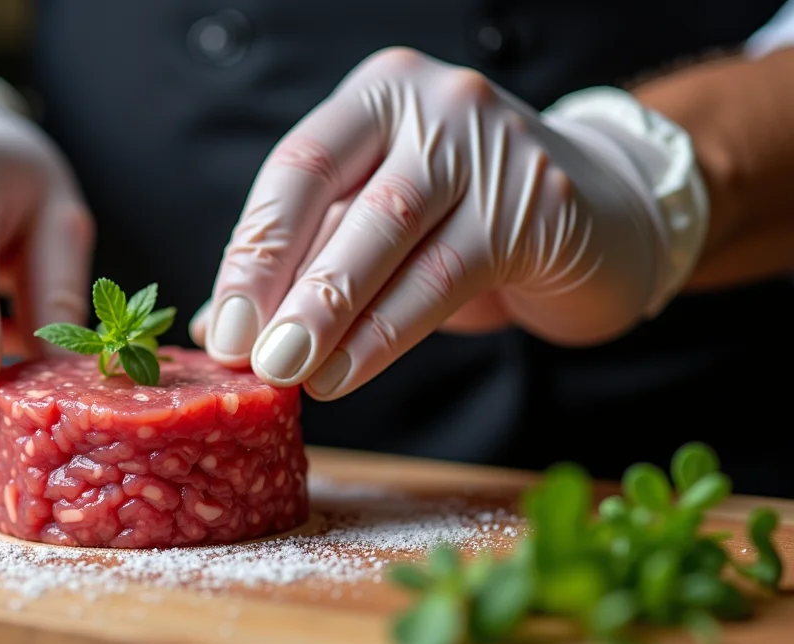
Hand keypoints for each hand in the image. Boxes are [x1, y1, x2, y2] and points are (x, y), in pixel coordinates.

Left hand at [195, 47, 672, 399]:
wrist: (604, 212)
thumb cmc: (467, 219)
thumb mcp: (376, 225)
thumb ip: (302, 261)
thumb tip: (215, 328)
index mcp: (378, 95)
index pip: (298, 168)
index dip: (254, 250)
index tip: (224, 326)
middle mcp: (435, 102)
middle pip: (343, 200)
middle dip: (286, 286)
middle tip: (251, 358)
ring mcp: (493, 144)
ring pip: (392, 235)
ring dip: (331, 312)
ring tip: (290, 370)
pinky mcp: (539, 202)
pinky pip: (446, 275)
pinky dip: (386, 332)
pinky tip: (345, 372)